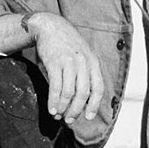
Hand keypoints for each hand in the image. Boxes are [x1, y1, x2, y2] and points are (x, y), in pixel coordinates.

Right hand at [25, 12, 105, 126]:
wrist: (50, 27)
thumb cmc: (65, 45)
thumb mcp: (81, 56)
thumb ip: (83, 73)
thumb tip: (80, 98)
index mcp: (93, 62)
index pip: (98, 88)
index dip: (94, 105)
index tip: (88, 117)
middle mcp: (84, 63)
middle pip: (83, 93)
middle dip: (76, 110)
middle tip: (69, 120)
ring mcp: (70, 63)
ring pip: (69, 93)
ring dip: (63, 107)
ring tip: (57, 116)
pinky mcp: (55, 63)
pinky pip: (56, 87)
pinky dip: (53, 101)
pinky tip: (51, 109)